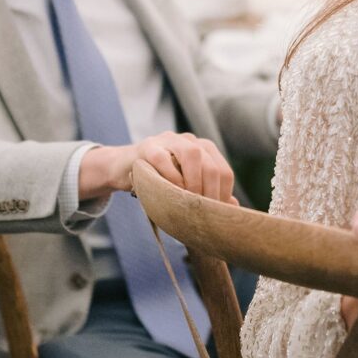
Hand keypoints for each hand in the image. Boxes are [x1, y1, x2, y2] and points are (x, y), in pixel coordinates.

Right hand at [80, 132, 235, 204]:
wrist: (123, 168)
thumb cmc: (158, 181)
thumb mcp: (184, 187)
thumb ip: (206, 193)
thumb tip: (233, 207)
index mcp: (205, 150)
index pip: (224, 172)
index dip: (223, 196)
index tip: (216, 217)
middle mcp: (191, 141)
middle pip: (211, 166)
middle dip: (210, 194)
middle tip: (202, 216)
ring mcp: (169, 140)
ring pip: (192, 155)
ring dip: (193, 183)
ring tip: (188, 203)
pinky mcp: (148, 146)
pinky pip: (163, 158)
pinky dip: (169, 177)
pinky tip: (168, 192)